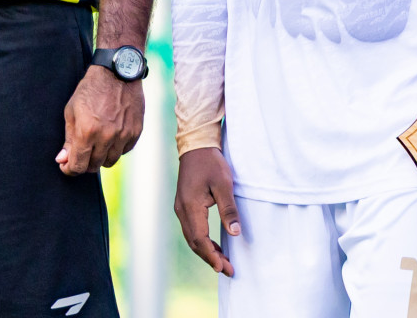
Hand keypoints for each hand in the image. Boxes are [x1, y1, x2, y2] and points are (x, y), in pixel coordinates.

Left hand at [56, 65, 143, 173]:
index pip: (78, 166)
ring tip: (97, 145)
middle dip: (84, 163)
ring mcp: (124, 134)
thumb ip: (68, 139)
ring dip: (101, 157)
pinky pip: (125, 150)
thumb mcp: (71, 112)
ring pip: (111, 161)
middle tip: (81, 153)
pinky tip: (111, 137)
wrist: (118, 72)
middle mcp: (107, 136)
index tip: (67, 166)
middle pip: (94, 166)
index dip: (69, 170)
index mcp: (87, 132)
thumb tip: (63, 160)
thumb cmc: (90, 90)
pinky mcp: (136, 130)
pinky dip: (117, 148)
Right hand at [174, 147, 240, 275]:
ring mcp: (181, 209)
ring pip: (192, 237)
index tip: (222, 267)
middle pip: (194, 242)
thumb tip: (235, 233)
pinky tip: (214, 246)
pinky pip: (192, 229)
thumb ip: (229, 209)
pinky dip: (202, 241)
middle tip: (227, 270)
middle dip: (210, 257)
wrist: (196, 146)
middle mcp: (182, 211)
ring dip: (206, 251)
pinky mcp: (185, 206)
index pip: (199, 239)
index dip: (211, 255)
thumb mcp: (224, 184)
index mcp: (190, 208)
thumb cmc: (211, 163)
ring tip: (222, 262)